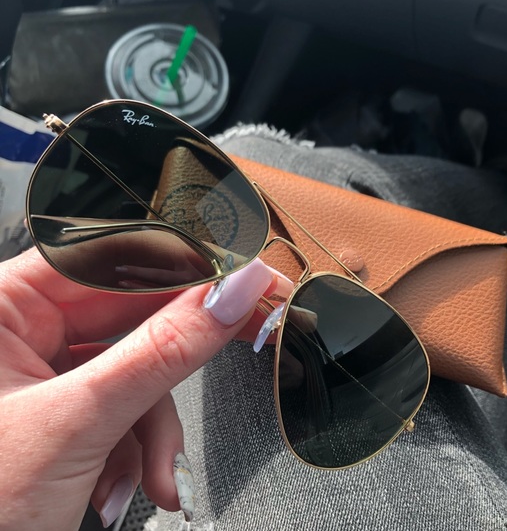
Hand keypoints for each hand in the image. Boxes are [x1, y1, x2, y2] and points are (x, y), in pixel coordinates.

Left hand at [0, 249, 276, 529]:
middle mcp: (21, 329)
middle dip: (178, 356)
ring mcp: (42, 370)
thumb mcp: (79, 422)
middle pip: (131, 313)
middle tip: (246, 332)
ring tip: (154, 476)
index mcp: (1, 306)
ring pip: (135, 367)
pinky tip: (126, 483)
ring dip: (154, 426)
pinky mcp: (62, 406)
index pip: (111, 259)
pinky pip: (124, 403)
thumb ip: (164, 351)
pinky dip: (137, 446)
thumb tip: (232, 294)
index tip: (241, 275)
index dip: (183, 264)